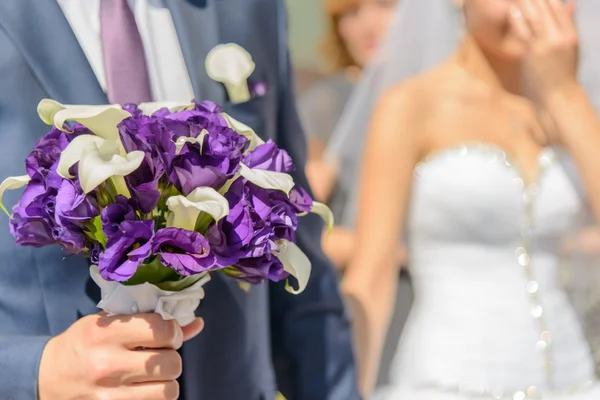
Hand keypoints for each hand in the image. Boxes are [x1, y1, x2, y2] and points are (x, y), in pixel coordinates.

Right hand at [38, 313, 203, 399]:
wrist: (45, 377)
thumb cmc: (83, 344)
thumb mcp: (109, 323)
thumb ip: (151, 322)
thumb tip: (196, 323)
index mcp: (106, 333)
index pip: (162, 330)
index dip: (173, 331)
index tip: (167, 334)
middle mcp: (107, 364)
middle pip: (171, 362)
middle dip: (172, 356)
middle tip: (161, 354)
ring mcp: (109, 395)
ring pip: (169, 390)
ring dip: (167, 381)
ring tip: (154, 375)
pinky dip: (156, 397)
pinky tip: (144, 389)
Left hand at [510, 0, 578, 100]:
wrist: (559, 97)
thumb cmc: (561, 74)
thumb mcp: (570, 48)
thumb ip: (568, 25)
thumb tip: (570, 3)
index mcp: (571, 35)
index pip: (558, 8)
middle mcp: (562, 37)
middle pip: (548, 8)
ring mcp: (549, 44)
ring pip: (537, 17)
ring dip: (526, 3)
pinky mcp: (535, 53)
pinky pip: (525, 32)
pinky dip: (518, 20)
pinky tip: (512, 11)